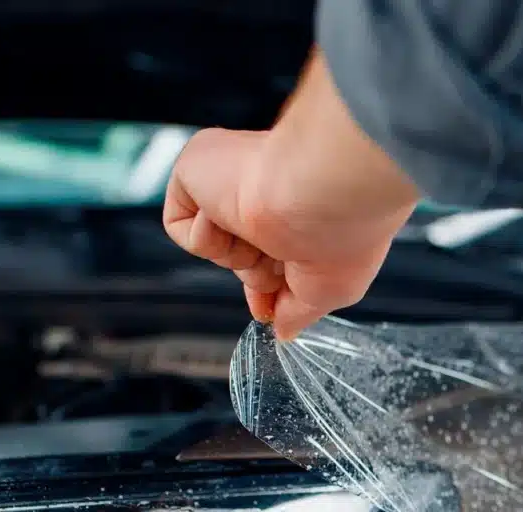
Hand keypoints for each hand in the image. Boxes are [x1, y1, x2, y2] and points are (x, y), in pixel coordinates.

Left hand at [163, 49, 417, 339]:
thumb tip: (285, 333)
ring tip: (266, 236)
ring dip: (240, 258)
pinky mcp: (196, 167)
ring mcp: (231, 176)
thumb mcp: (331, 291)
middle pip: (242, 255)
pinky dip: (207, 239)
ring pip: (215, 247)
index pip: (269, 252)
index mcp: (302, 208)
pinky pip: (181, 228)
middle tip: (280, 266)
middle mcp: (266, 190)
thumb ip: (299, 312)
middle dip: (255, 277)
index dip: (266, 287)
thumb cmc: (340, 235)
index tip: (269, 311)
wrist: (321, 193)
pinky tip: (236, 217)